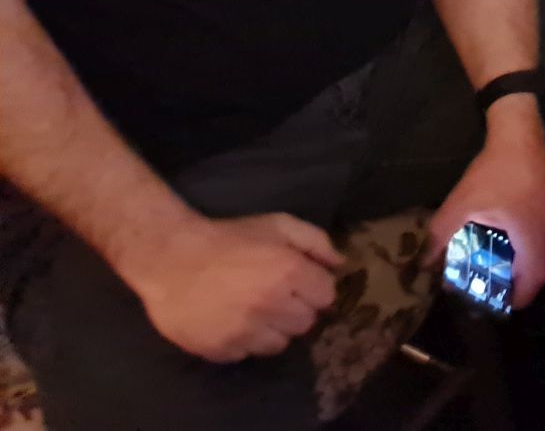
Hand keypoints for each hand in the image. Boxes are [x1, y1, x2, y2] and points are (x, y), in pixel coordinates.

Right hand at [127, 213, 340, 362]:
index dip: (314, 288)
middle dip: (296, 309)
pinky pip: (247, 354)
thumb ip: (315, 241)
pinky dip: (244, 341)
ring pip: (279, 344)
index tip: (300, 282)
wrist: (170, 259)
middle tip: (275, 296)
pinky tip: (231, 321)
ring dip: (273, 329)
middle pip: (306, 323)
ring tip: (253, 310)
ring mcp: (244, 331)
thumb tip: (340, 264)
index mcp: (289, 272)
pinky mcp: (221, 350)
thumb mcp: (278, 224)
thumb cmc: (229, 237)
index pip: (326, 296)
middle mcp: (270, 305)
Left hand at [426, 105, 544, 309]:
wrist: (518, 133)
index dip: (521, 297)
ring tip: (491, 260)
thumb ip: (441, 237)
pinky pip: (537, 231)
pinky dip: (521, 241)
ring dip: (518, 259)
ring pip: (537, 248)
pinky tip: (499, 232)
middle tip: (491, 284)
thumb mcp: (460, 205)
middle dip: (516, 279)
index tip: (503, 305)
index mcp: (530, 236)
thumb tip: (423, 264)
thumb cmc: (493, 173)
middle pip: (536, 266)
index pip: (534, 279)